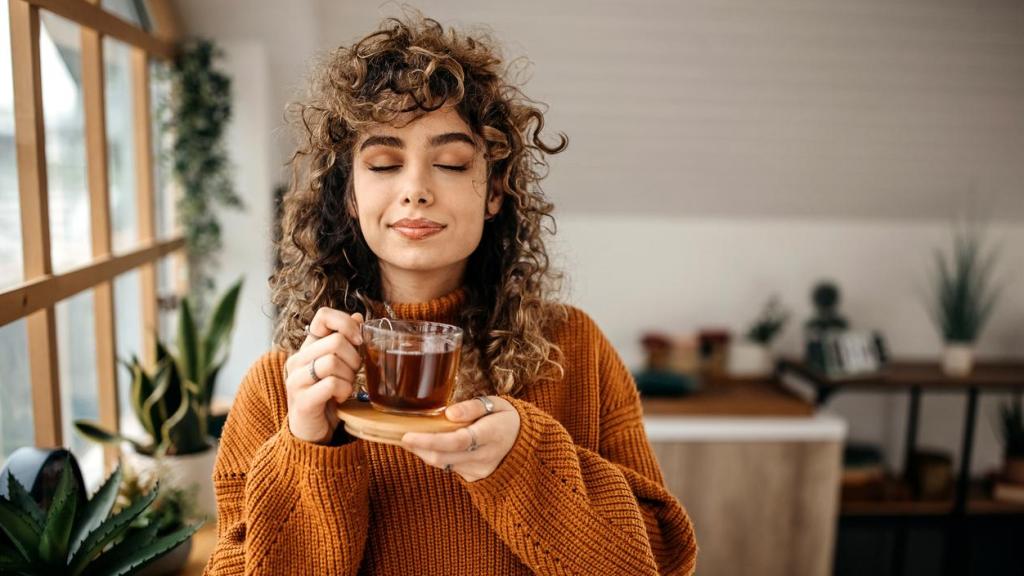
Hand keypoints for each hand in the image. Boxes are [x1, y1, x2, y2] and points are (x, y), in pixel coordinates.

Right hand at [284, 308, 363, 443]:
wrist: (312, 432)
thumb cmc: (328, 396)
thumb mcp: (339, 366)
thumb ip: (346, 342)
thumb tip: (358, 317)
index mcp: (308, 347)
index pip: (323, 316)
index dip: (346, 323)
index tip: (358, 341)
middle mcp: (298, 360)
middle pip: (336, 341)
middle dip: (354, 358)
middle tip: (353, 374)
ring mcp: (297, 380)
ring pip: (333, 361)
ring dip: (349, 377)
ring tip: (345, 387)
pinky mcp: (302, 400)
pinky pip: (332, 384)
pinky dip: (344, 391)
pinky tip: (340, 398)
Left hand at [400, 396, 519, 481]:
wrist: (524, 444)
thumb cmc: (506, 418)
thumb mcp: (496, 403)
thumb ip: (473, 407)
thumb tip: (449, 413)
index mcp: (492, 434)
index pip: (457, 441)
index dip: (430, 440)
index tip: (408, 436)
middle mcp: (485, 456)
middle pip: (444, 456)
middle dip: (418, 448)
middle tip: (401, 436)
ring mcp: (479, 470)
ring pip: (443, 464)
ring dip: (424, 452)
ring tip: (412, 439)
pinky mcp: (474, 477)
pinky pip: (448, 467)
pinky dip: (436, 456)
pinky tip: (430, 446)